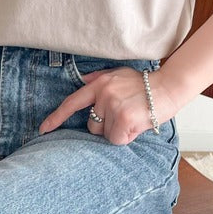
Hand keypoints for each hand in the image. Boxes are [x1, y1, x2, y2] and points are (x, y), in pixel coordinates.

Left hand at [38, 66, 179, 144]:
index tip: (43, 128)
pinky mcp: (122, 117)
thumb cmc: (145, 84)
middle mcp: (102, 93)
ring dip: (118, 131)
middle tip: (125, 113)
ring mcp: (112, 105)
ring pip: (105, 134)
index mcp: (99, 82)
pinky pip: (117, 139)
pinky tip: (137, 124)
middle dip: (106, 126)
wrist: (168, 86)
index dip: (57, 116)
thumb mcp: (119, 74)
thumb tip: (82, 80)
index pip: (72, 101)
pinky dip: (127, 137)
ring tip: (133, 117)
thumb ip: (99, 79)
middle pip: (92, 125)